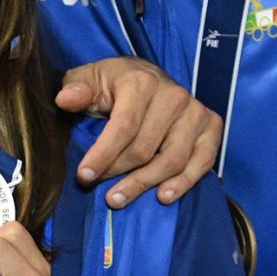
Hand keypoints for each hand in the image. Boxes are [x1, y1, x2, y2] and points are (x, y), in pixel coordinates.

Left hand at [55, 57, 220, 206]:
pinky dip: (185, 182)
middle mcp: (173, 96)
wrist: (146, 76)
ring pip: (173, 159)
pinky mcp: (211, 125)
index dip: (103, 156)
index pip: (123, 128)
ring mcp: (195, 112)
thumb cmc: (112, 83)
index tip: (84, 177)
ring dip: (146, 184)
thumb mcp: (88, 79)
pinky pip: (203, 160)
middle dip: (119, 174)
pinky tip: (164, 196)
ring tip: (120, 199)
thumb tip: (65, 99)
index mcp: (141, 83)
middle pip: (146, 148)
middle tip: (101, 192)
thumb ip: (76, 89)